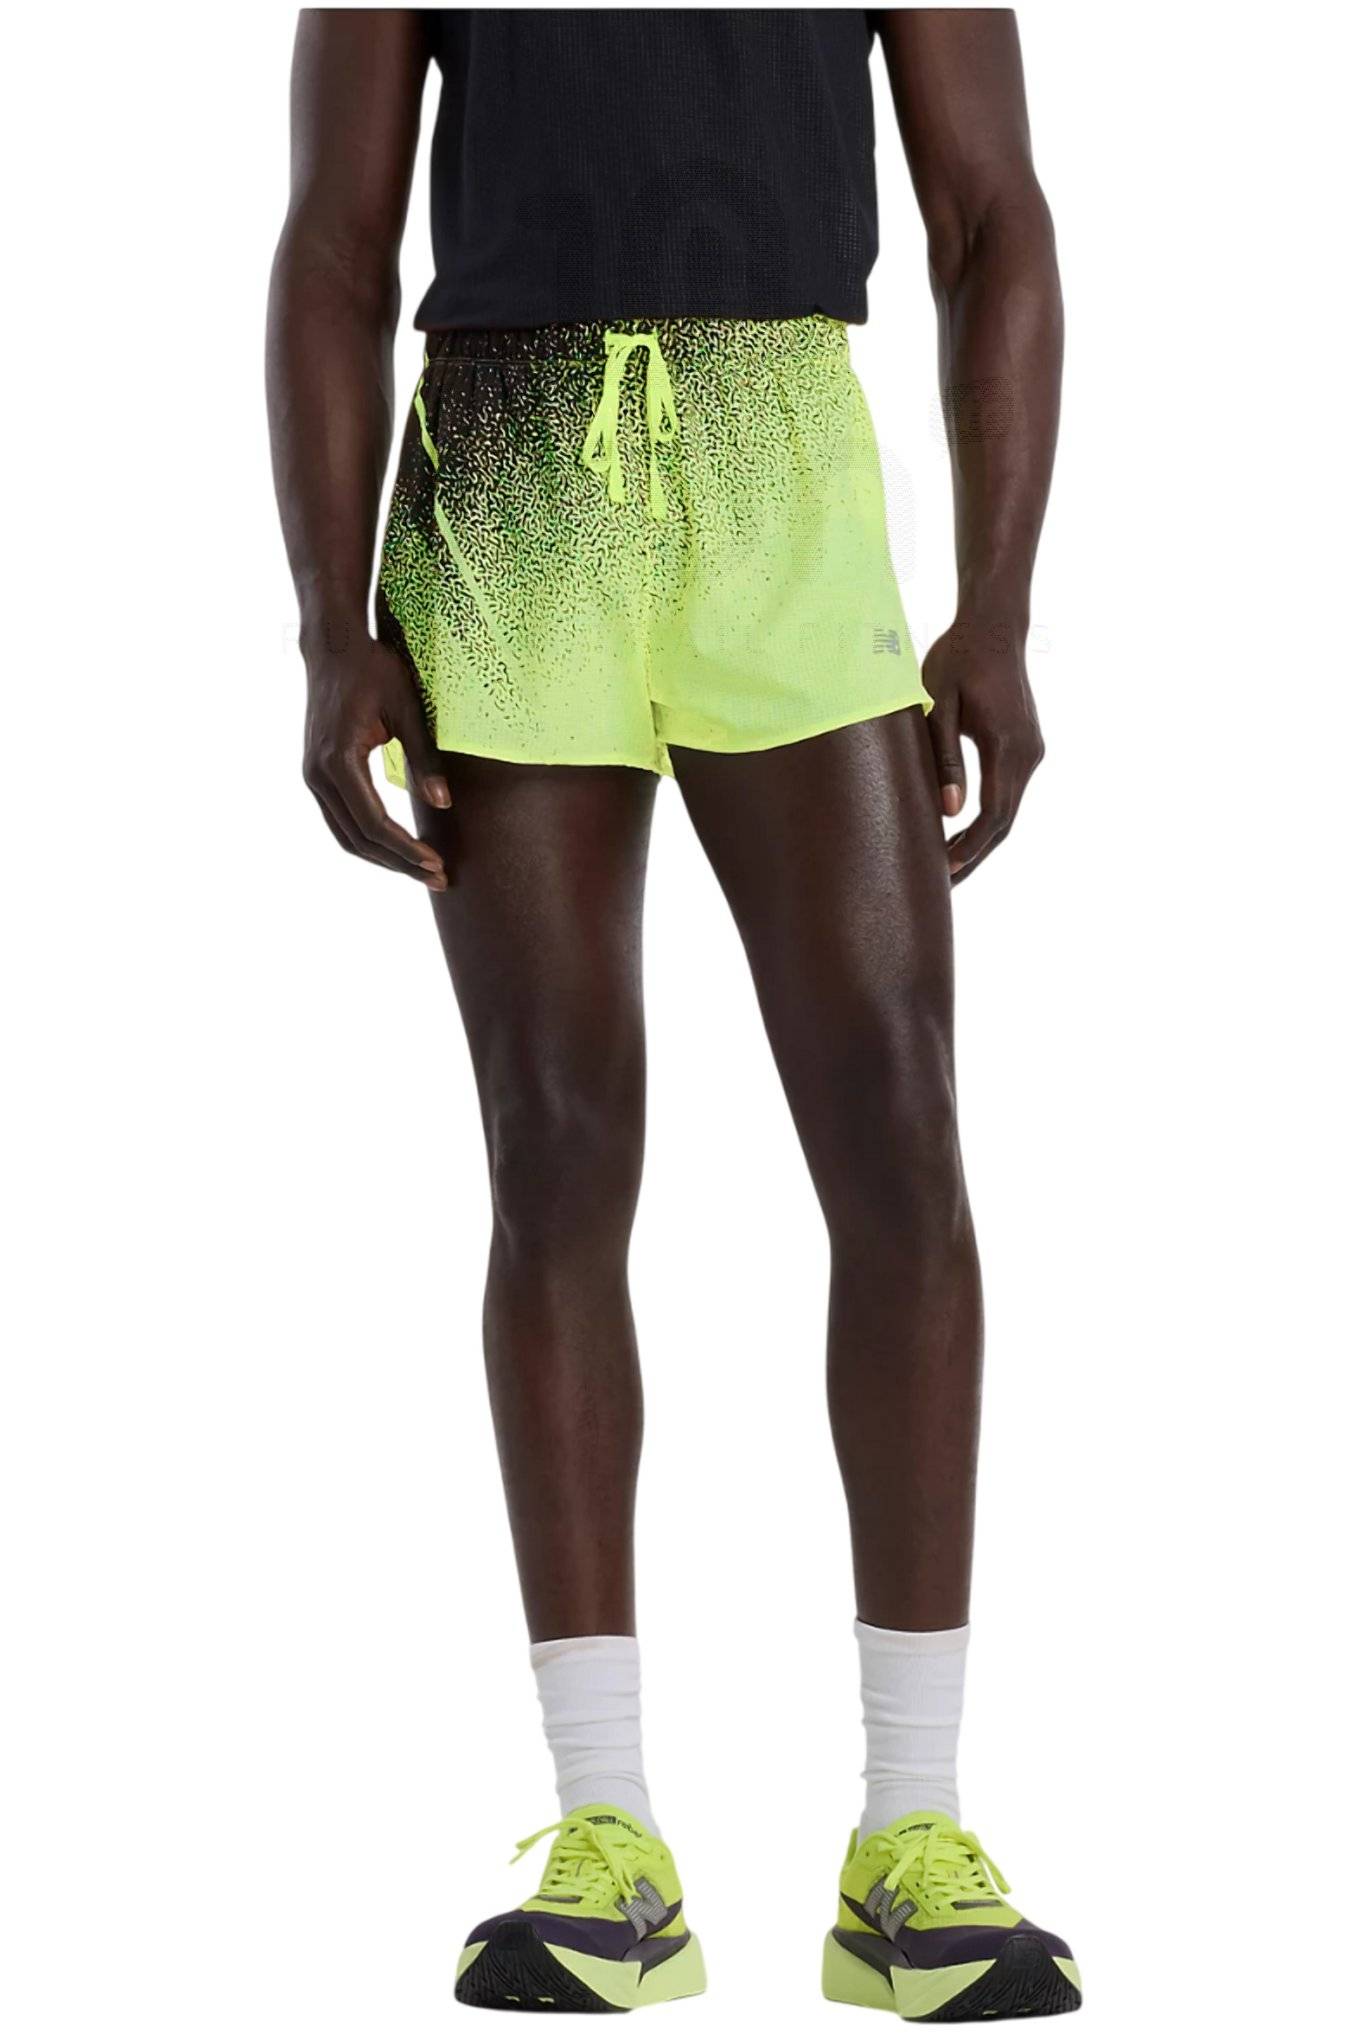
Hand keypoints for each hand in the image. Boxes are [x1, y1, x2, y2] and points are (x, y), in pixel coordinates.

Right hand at [302, 628, 450, 889]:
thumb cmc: (373, 670)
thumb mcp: (408, 708)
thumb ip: (424, 757)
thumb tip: (443, 804)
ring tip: (423, 871)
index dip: (406, 850)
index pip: (374, 823)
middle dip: (399, 864)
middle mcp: (317, 774)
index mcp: (338, 760)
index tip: (437, 863)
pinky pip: (341, 821)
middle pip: (358, 839)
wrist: (333, 647)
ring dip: (384, 858)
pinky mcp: (317, 775)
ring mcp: (313, 776)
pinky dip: (369, 841)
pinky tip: (399, 849)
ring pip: (346, 836)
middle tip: (439, 878)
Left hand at [923, 615, 1043, 883]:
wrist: (994, 626)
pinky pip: (1009, 794)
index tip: (943, 870)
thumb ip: (944, 757)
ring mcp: (1032, 751)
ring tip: (947, 868)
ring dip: (981, 841)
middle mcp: (1028, 753)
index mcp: (1006, 745)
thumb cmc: (957, 659)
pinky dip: (988, 820)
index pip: (992, 814)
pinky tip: (961, 834)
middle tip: (941, 887)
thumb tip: (950, 811)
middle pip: (1005, 822)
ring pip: (1009, 811)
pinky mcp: (1027, 748)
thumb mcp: (938, 704)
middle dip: (974, 856)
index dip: (969, 847)